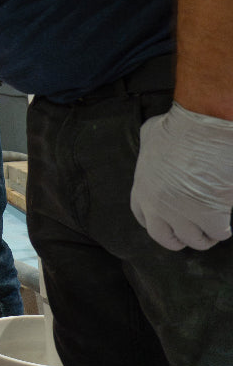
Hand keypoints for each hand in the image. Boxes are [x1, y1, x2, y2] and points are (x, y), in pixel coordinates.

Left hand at [131, 102, 232, 249]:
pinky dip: (225, 227)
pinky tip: (227, 213)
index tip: (172, 221)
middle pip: (166, 238)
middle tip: (196, 230)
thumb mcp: (150, 136)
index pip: (143, 219)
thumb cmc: (181, 126)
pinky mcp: (209, 213)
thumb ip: (149, 151)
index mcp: (142, 188)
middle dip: (181, 237)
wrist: (205, 124)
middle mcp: (157, 205)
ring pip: (195, 240)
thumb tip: (155, 150)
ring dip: (207, 234)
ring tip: (215, 222)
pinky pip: (219, 232)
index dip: (159, 222)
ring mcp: (182, 212)